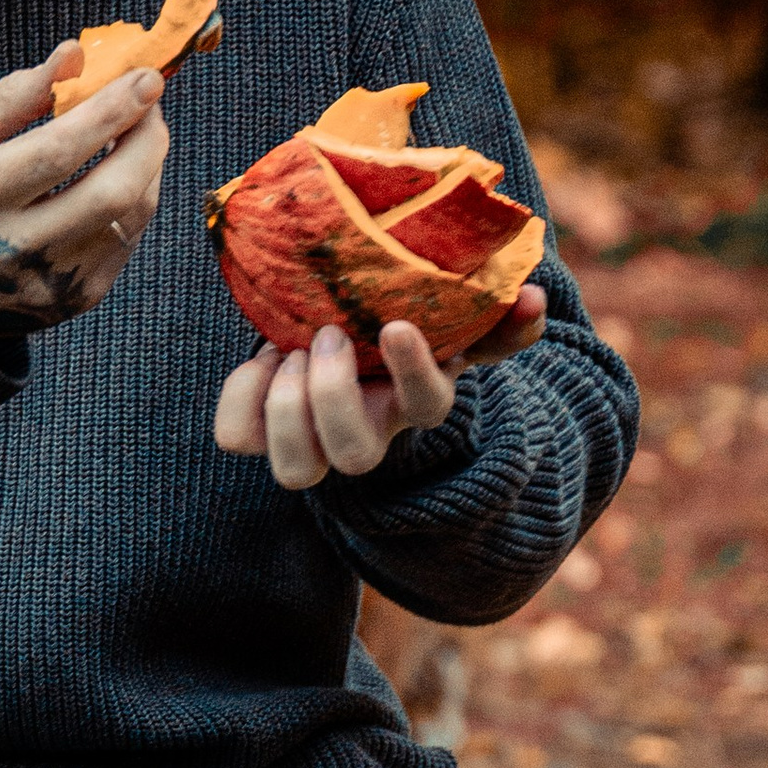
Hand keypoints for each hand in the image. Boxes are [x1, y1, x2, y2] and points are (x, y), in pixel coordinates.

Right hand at [0, 45, 168, 330]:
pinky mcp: (80, 298)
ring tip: (137, 128)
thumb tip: (73, 55)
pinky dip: (138, 194)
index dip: (108, 111)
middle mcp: (14, 247)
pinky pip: (129, 237)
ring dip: (147, 161)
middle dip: (146, 137)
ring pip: (130, 214)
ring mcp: (52, 281)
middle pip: (109, 191)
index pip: (56, 152)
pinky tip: (124, 169)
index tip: (144, 77)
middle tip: (150, 98)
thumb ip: (13, 96)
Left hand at [215, 288, 548, 485]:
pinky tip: (260, 358)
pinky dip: (240, 395)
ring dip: (287, 406)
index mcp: (417, 402)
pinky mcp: (262, 432)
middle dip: (331, 393)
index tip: (396, 326)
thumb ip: (499, 316)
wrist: (345, 344)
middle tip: (328, 335)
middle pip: (351, 457)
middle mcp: (368, 436)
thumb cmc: (402, 333)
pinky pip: (236, 436)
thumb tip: (532, 298)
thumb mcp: (454, 321)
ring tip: (290, 350)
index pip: (428, 405)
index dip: (412, 372)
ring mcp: (312, 443)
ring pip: (294, 470)